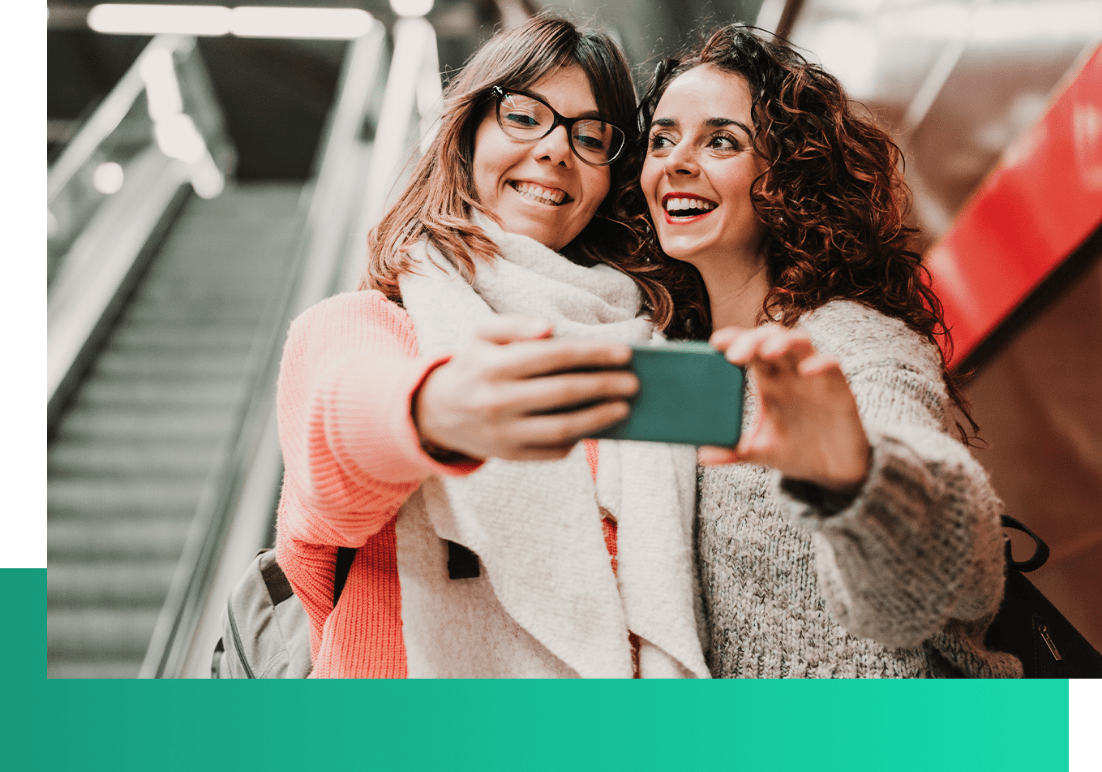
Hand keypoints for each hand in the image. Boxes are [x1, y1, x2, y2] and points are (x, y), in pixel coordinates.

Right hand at [414, 315, 638, 461]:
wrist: (437, 412)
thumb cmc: (474, 366)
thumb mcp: (481, 335)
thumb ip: (514, 325)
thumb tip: (550, 328)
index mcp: (494, 366)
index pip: (554, 356)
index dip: (593, 354)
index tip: (625, 353)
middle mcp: (498, 401)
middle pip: (564, 393)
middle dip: (604, 386)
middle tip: (633, 382)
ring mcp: (503, 433)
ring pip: (562, 428)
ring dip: (599, 418)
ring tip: (624, 407)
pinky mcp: (509, 456)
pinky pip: (552, 451)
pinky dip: (578, 439)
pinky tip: (596, 425)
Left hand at [700, 324, 869, 493]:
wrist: (834, 470)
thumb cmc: (797, 450)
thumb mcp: (760, 452)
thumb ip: (734, 451)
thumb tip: (703, 456)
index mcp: (769, 381)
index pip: (750, 349)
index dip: (735, 339)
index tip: (715, 343)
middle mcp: (790, 372)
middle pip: (772, 338)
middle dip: (753, 339)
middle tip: (735, 355)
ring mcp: (815, 377)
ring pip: (801, 342)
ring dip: (784, 342)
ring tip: (766, 352)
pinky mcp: (839, 389)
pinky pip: (832, 366)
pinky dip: (821, 364)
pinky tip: (807, 371)